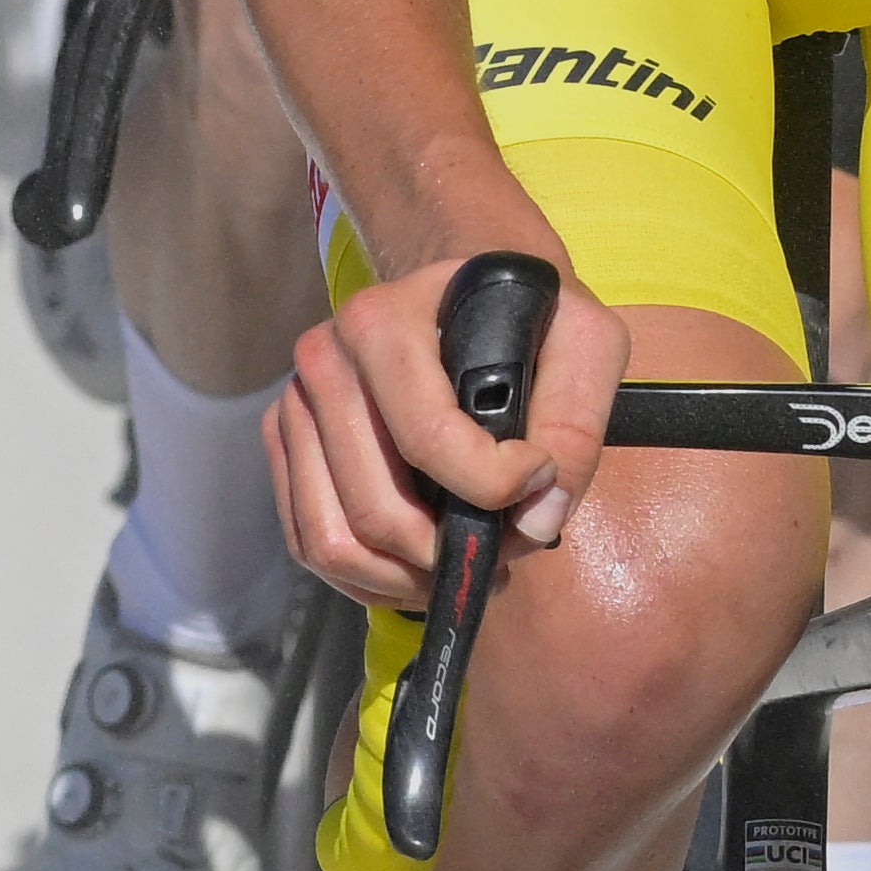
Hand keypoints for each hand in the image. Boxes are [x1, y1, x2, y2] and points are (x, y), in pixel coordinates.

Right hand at [269, 241, 641, 606]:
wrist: (461, 289)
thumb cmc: (526, 316)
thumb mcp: (584, 342)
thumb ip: (576, 426)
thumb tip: (535, 521)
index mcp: (383, 324)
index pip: (427, 438)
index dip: (493, 487)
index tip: (539, 480)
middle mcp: (323, 362)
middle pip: (376, 509)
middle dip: (449, 555)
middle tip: (506, 551)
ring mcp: (294, 408)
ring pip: (332, 541)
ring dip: (405, 581)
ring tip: (463, 570)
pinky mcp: (285, 446)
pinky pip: (309, 544)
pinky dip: (367, 580)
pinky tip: (419, 568)